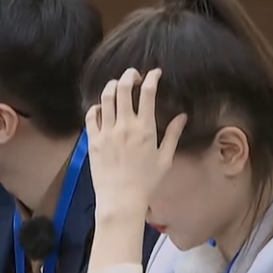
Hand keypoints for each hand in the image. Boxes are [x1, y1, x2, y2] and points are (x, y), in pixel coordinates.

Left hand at [85, 68, 185, 219]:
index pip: (147, 93)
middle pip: (123, 88)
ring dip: (111, 86)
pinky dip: (95, 107)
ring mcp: (106, 132)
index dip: (151, 78)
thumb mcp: (165, 158)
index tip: (154, 73)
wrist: (121, 199)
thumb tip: (182, 116)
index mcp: (145, 129)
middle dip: (129, 76)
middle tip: (133, 75)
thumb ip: (173, 134)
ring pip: (105, 98)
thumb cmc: (146, 182)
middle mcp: (124, 126)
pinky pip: (90, 116)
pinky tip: (101, 108)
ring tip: (117, 85)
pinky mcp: (92, 140)